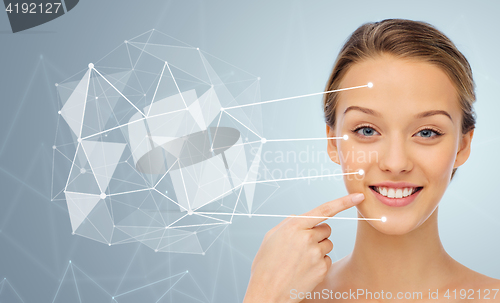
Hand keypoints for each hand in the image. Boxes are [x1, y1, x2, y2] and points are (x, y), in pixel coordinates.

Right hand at [243, 193, 364, 302]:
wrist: (266, 292)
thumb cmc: (265, 265)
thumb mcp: (270, 237)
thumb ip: (288, 223)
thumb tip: (301, 216)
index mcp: (294, 226)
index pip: (324, 210)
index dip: (344, 201)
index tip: (359, 196)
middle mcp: (307, 238)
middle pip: (326, 229)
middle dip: (318, 234)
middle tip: (303, 245)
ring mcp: (315, 254)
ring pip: (328, 244)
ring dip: (318, 249)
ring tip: (300, 260)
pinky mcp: (321, 269)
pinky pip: (327, 260)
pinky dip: (318, 263)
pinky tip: (304, 270)